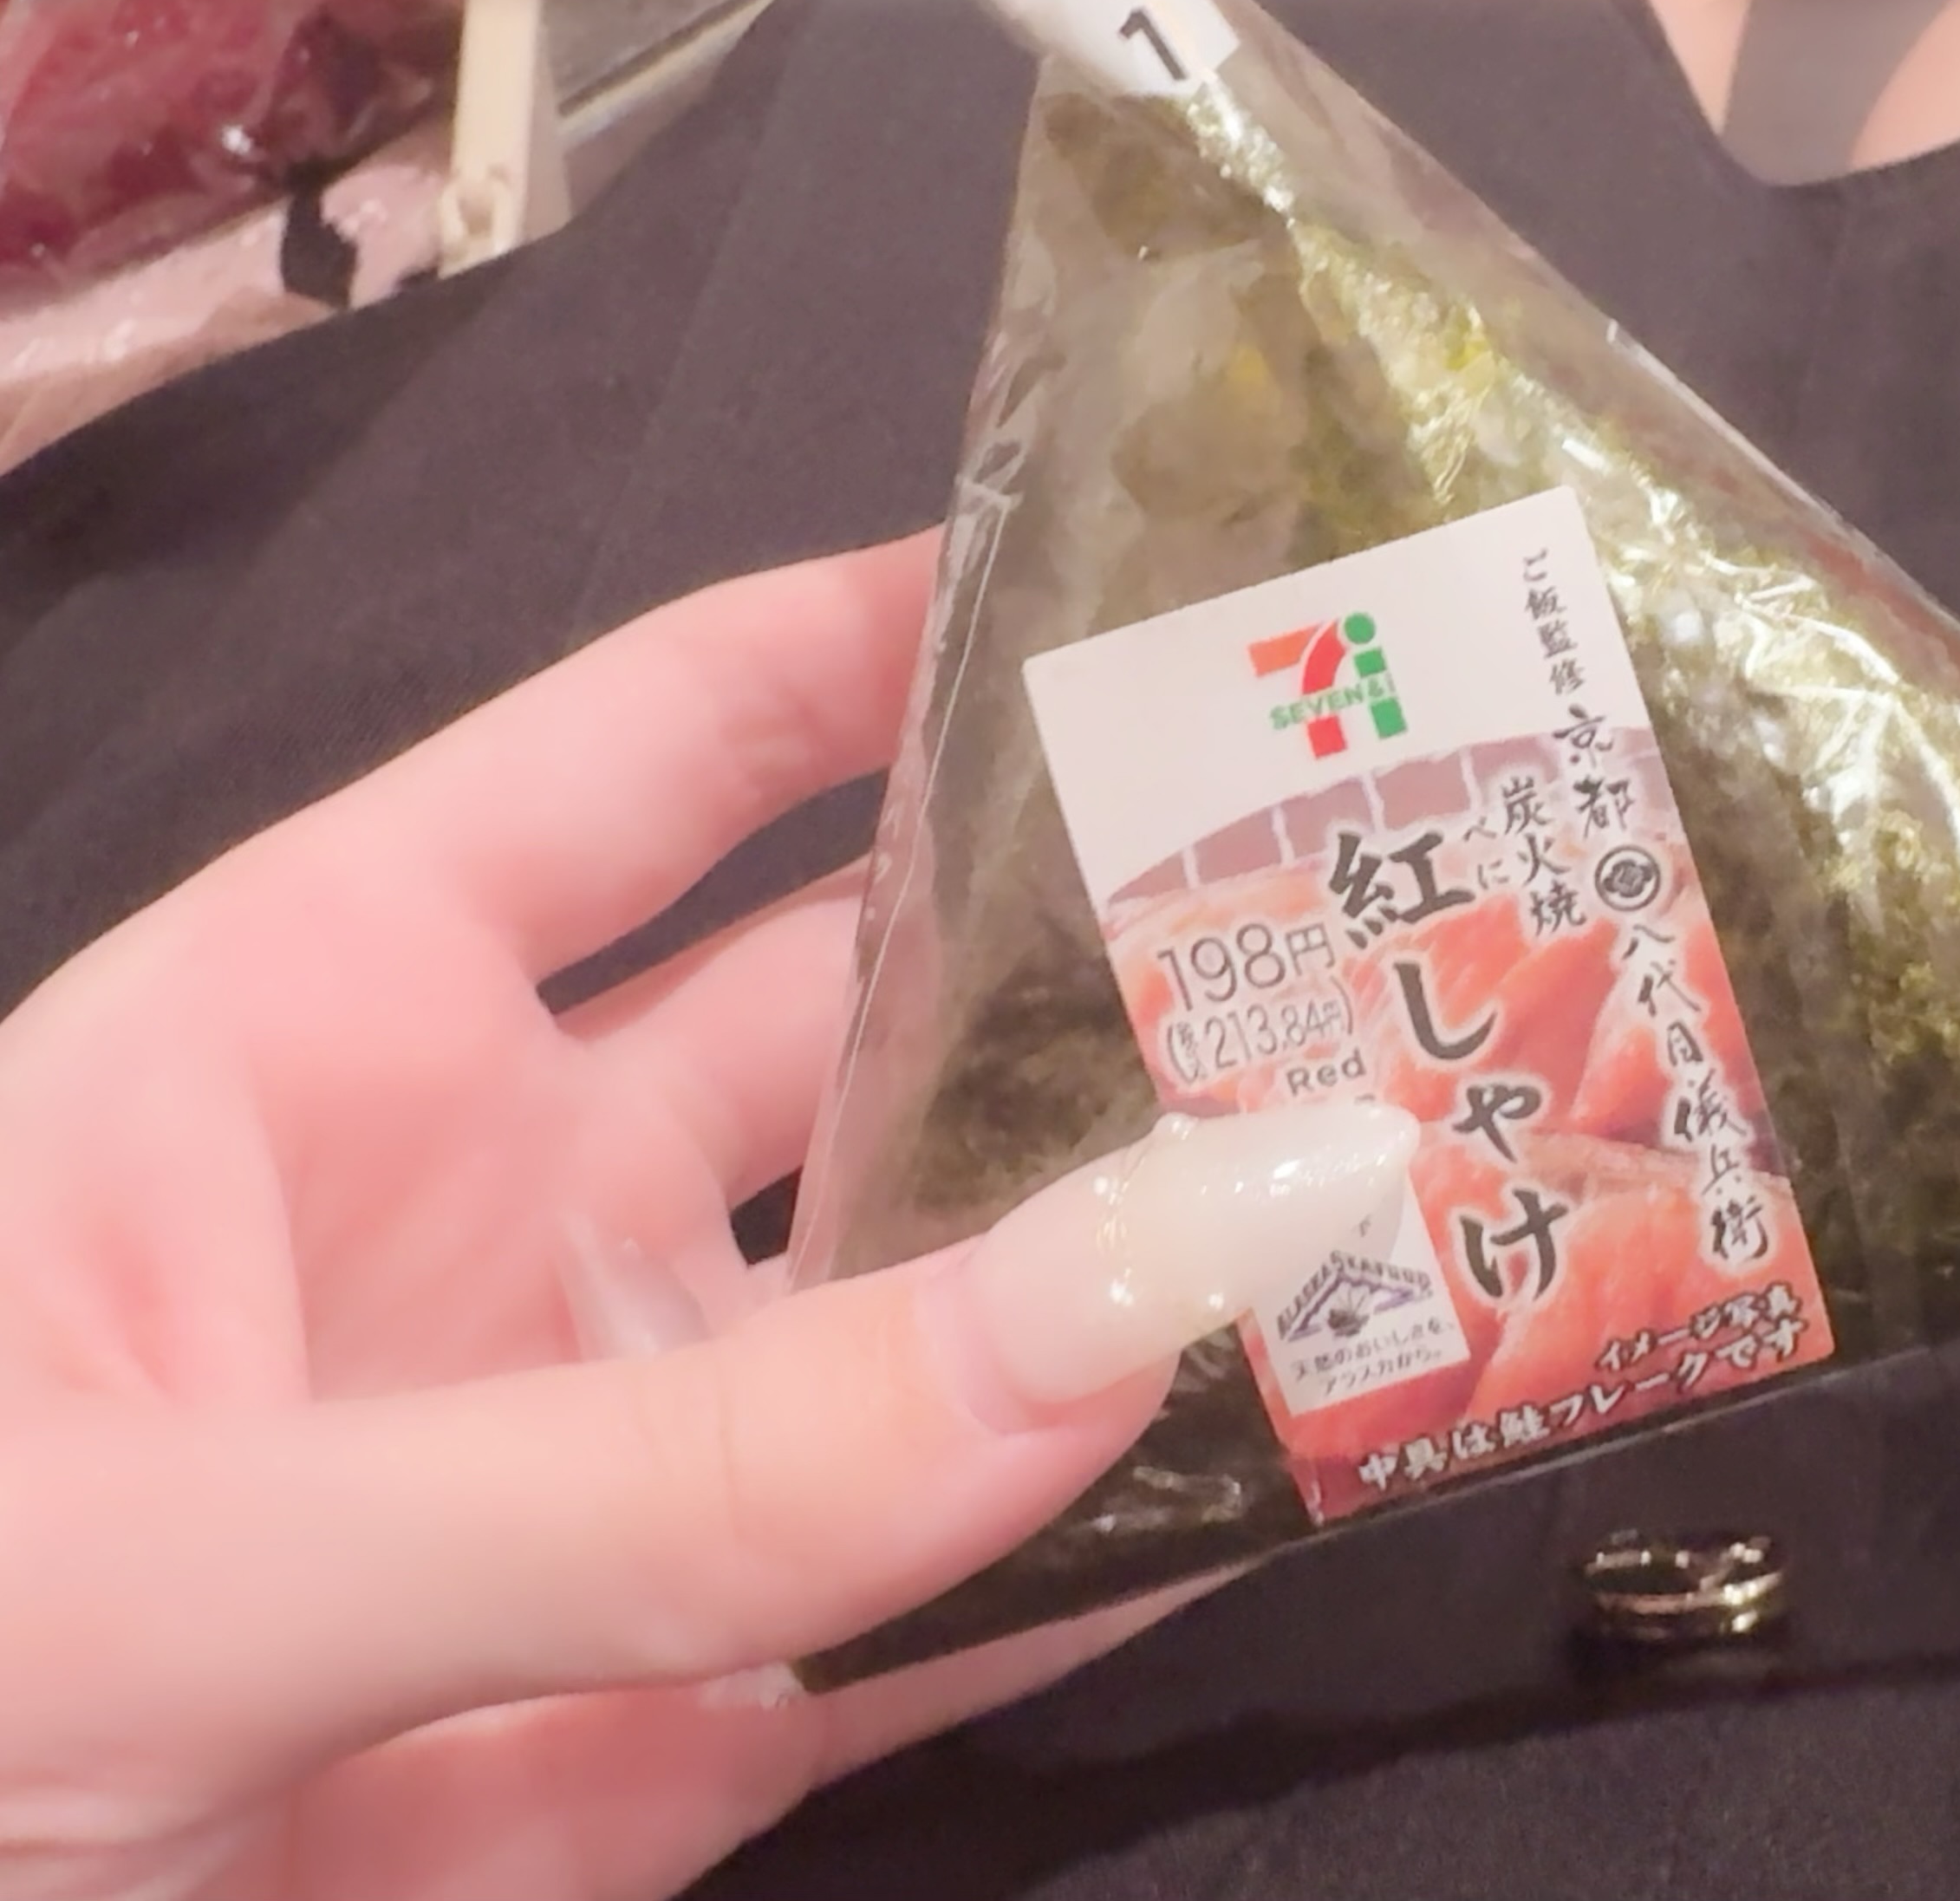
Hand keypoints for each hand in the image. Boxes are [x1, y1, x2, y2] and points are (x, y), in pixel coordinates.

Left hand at [0, 536, 1408, 1900]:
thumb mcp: (165, 1550)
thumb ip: (645, 1470)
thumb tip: (1132, 1295)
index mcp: (330, 1016)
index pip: (670, 744)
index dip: (897, 627)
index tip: (1165, 563)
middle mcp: (495, 1206)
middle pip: (862, 1026)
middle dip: (1106, 956)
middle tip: (1403, 885)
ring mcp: (583, 1484)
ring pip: (936, 1331)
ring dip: (1154, 1261)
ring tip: (1431, 1162)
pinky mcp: (643, 1759)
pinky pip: (919, 1622)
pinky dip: (1108, 1556)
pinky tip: (1297, 1463)